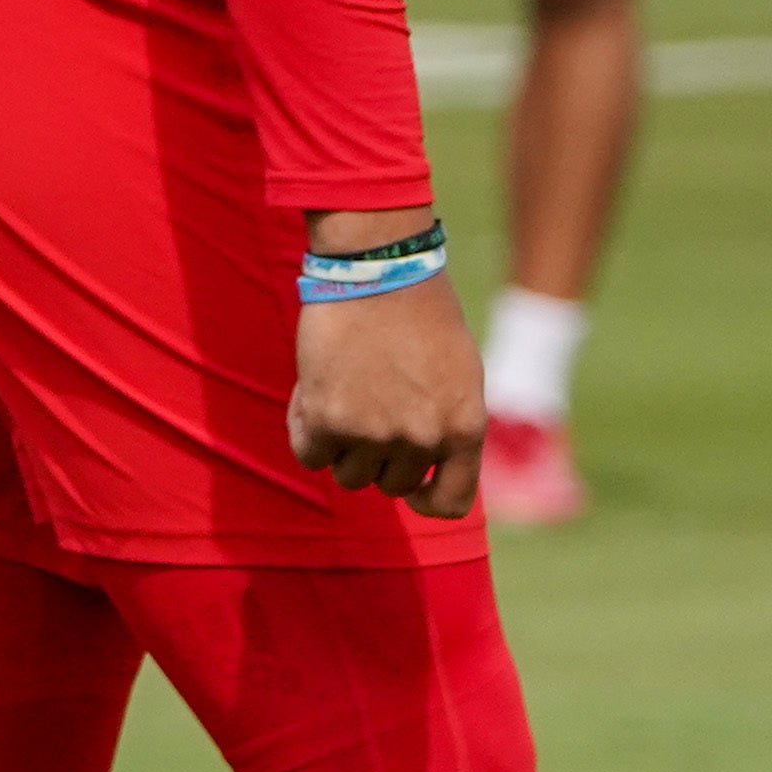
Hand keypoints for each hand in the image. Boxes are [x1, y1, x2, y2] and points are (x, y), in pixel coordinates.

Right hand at [285, 260, 482, 521]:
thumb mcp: (458, 374)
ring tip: (341, 398)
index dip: (424, 501)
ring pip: (349, 475)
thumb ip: (446, 423)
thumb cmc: (420, 312)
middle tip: (367, 413)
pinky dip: (307, 433)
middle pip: (390, 486)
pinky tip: (313, 396)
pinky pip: (311, 455)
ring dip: (341, 447)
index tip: (409, 488)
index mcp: (464, 427)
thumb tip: (423, 467)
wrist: (378, 269)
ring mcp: (374, 433)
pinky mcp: (328, 420)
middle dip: (377, 459)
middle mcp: (422, 437)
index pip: (449, 502)